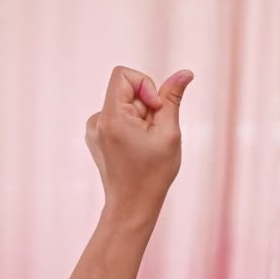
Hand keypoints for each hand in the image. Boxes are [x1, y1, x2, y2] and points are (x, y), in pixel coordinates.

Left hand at [85, 66, 193, 225]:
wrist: (132, 206)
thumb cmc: (153, 173)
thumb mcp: (169, 132)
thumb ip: (173, 98)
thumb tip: (185, 72)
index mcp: (111, 117)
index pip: (124, 75)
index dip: (146, 85)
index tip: (156, 109)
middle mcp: (97, 120)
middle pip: (128, 91)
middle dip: (148, 107)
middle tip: (155, 134)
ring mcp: (94, 129)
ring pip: (125, 105)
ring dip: (142, 119)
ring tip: (147, 144)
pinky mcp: (97, 136)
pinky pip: (119, 117)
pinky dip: (133, 127)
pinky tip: (139, 148)